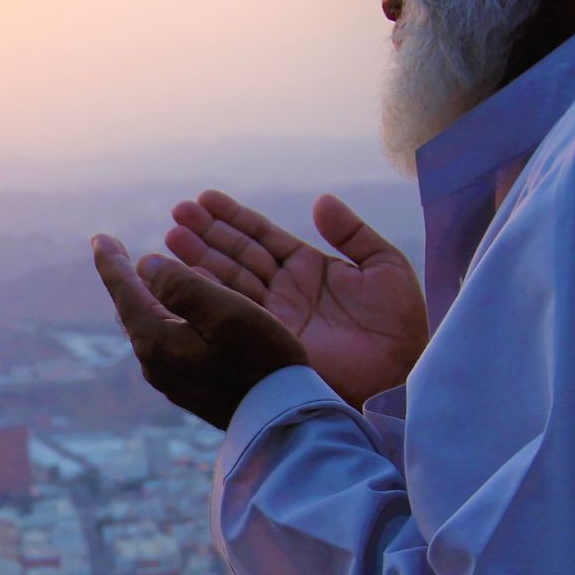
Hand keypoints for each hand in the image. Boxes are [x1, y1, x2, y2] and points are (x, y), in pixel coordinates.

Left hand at [92, 234, 307, 430]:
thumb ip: (182, 285)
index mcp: (156, 339)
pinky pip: (166, 343)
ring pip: (149, 328)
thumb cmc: (261, 361)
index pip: (124, 291)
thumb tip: (146, 266)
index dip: (112, 261)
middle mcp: (154, 362)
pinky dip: (164, 319)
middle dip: (126, 279)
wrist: (280, 420)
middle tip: (116, 256)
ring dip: (146, 300)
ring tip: (143, 281)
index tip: (99, 237)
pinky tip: (174, 317)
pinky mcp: (189, 389)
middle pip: (132, 310)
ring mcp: (170, 379)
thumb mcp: (226, 312)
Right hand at [163, 188, 427, 408]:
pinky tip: (188, 277)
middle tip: (178, 213)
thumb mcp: (385, 267)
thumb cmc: (401, 325)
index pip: (263, 236)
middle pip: (238, 255)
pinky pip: (236, 314)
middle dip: (207, 234)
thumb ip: (352, 233)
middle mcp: (285, 290)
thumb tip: (321, 201)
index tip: (205, 199)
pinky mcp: (269, 342)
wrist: (402, 374)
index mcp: (309, 267)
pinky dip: (212, 296)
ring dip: (200, 259)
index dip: (234, 218)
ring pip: (230, 281)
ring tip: (173, 236)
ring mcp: (275, 317)